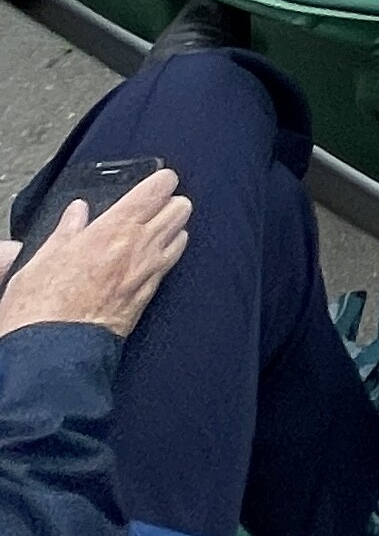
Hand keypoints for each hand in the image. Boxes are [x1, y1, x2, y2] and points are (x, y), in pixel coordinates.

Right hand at [0, 170, 190, 341]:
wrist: (50, 357)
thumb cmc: (40, 310)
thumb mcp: (41, 261)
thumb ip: (66, 232)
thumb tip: (77, 212)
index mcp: (113, 229)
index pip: (157, 189)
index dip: (160, 180)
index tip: (156, 179)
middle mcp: (139, 248)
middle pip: (180, 208)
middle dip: (170, 202)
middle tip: (153, 205)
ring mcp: (147, 274)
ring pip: (182, 235)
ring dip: (172, 229)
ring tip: (153, 230)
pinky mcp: (148, 298)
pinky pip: (170, 265)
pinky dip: (166, 255)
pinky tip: (150, 258)